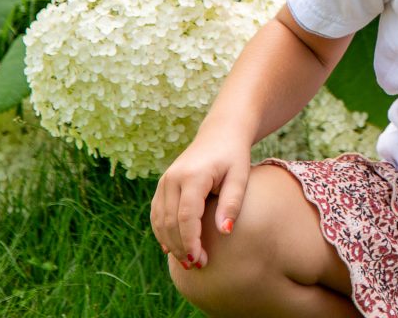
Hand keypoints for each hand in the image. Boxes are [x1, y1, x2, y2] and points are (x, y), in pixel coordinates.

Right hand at [151, 132, 252, 269]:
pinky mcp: (163, 185)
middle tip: (197, 265)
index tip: (199, 260)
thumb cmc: (234, 156)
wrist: (220, 133)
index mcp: (192, 176)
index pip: (186, 216)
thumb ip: (232, 203)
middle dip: (181, 247)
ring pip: (160, 220)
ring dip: (171, 243)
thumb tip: (224, 232)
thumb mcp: (240, 176)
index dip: (191, 241)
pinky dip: (163, 232)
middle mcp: (173, 178)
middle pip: (170, 222)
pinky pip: (157, 213)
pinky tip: (172, 248)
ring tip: (187, 261)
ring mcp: (164, 181)